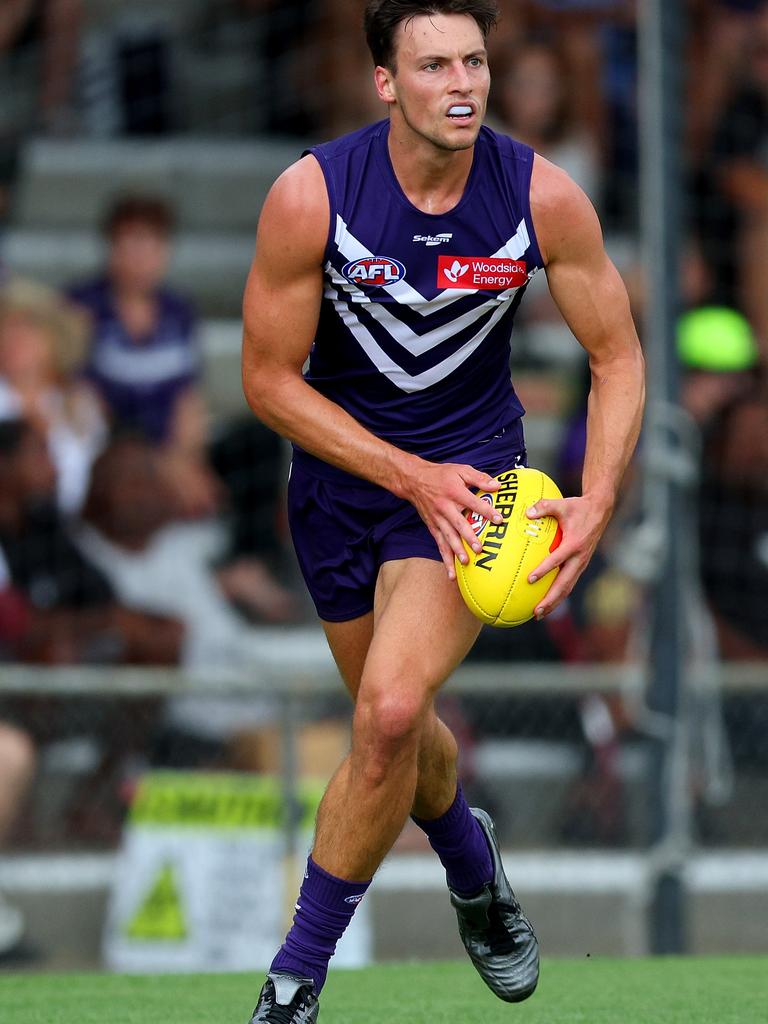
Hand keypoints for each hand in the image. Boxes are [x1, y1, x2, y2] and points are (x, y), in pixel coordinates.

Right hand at [402, 461, 501, 579]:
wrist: (414, 480)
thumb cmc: (441, 474)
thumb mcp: (460, 470)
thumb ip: (479, 477)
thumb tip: (497, 485)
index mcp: (455, 492)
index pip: (473, 503)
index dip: (486, 511)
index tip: (499, 519)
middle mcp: (445, 507)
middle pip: (458, 524)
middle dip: (469, 537)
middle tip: (479, 548)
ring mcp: (438, 519)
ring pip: (448, 537)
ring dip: (456, 550)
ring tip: (465, 562)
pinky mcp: (432, 527)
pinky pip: (440, 545)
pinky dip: (445, 559)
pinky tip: (451, 573)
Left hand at [526, 495, 611, 618]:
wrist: (600, 510)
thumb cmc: (578, 507)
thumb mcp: (561, 504)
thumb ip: (544, 506)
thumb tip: (527, 512)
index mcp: (575, 544)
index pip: (557, 559)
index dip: (544, 570)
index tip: (530, 579)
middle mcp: (580, 558)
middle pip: (565, 584)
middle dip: (551, 599)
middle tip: (536, 611)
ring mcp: (581, 563)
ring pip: (567, 587)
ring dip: (554, 602)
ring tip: (538, 614)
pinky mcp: (580, 565)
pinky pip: (569, 582)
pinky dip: (558, 594)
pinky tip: (546, 601)